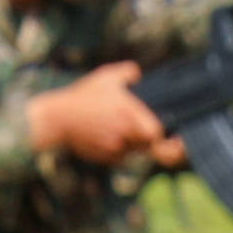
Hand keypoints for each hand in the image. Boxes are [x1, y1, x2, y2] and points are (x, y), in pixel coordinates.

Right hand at [27, 58, 185, 167]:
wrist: (57, 119)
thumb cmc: (82, 97)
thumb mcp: (106, 77)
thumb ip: (128, 73)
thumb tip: (139, 75)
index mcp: (128, 114)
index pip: (156, 133)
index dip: (165, 135)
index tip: (175, 135)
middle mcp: (123, 134)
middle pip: (148, 145)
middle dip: (152, 140)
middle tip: (165, 139)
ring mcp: (114, 149)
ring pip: (134, 151)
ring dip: (134, 143)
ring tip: (121, 128)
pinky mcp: (104, 159)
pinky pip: (120, 156)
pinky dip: (120, 148)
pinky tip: (108, 134)